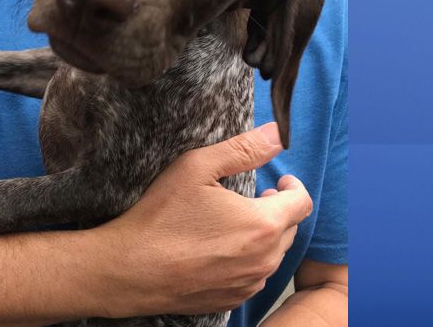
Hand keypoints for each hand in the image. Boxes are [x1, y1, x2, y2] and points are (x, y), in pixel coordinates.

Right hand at [89, 122, 312, 317]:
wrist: (130, 270)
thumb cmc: (161, 217)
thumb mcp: (197, 168)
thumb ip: (243, 149)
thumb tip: (277, 134)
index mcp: (263, 223)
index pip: (302, 202)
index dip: (293, 187)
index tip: (278, 182)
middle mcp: (265, 258)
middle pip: (289, 229)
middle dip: (277, 210)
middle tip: (252, 199)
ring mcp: (249, 283)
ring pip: (272, 255)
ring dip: (263, 237)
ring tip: (234, 223)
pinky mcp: (233, 299)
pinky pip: (253, 276)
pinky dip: (246, 260)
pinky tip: (219, 249)